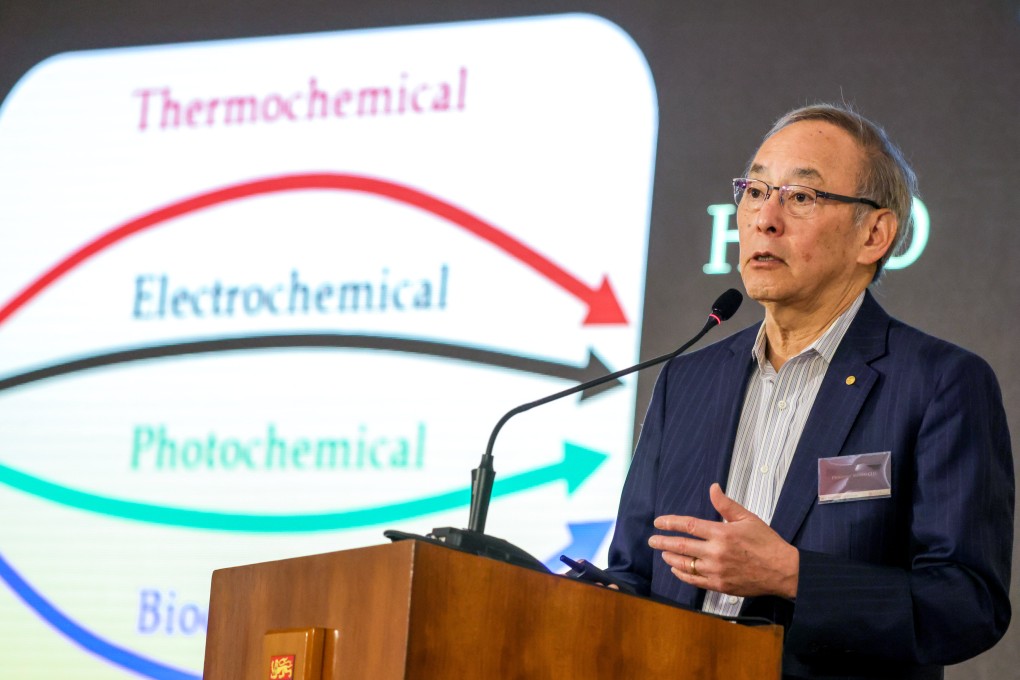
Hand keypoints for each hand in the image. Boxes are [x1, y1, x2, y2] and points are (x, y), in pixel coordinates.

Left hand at [647, 483, 798, 598]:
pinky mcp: (720, 585)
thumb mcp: (748, 518)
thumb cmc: (767, 543)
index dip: (671, 523)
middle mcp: (716, 553)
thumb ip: (726, 504)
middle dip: (663, 542)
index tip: (658, 522)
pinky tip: (676, 570)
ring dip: (671, 558)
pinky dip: (683, 575)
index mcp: (722, 533)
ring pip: (686, 565)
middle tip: (652, 540)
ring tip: (663, 553)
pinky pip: (695, 581)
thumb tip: (713, 488)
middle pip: (682, 546)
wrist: (783, 571)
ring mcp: (717, 571)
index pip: (689, 526)